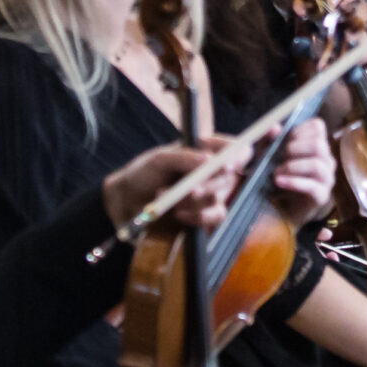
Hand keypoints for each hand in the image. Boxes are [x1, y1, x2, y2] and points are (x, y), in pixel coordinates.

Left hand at [101, 142, 235, 231]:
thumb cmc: (143, 174)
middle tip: (191, 188)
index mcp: (205, 151)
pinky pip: (215, 218)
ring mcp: (211, 195)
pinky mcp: (206, 217)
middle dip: (209, 183)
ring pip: (220, 198)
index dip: (239, 154)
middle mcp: (213, 172)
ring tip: (172, 200)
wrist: (127, 205)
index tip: (226, 163)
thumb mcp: (158, 159)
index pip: (236, 149)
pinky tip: (180, 214)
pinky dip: (198, 216)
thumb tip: (209, 159)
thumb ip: (183, 157)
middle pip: (230, 176)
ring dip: (196, 201)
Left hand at [268, 121, 337, 226]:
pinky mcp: (322, 196)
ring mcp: (326, 179)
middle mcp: (326, 160)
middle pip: (318, 144)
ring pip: (317, 164)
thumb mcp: (267, 155)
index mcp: (317, 146)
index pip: (318, 127)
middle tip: (280, 157)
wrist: (277, 210)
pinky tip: (279, 182)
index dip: (300, 130)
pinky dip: (293, 182)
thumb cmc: (275, 177)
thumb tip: (275, 127)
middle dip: (295, 149)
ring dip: (292, 166)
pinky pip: (313, 186)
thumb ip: (269, 139)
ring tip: (276, 173)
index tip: (286, 139)